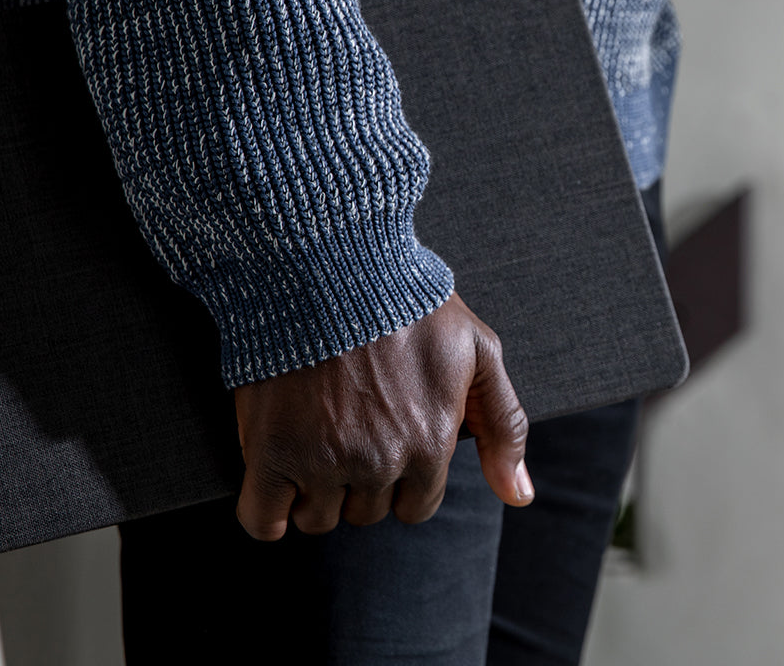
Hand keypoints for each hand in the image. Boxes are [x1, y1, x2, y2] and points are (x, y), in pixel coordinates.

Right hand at [230, 293, 531, 539]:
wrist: (327, 264)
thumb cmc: (408, 302)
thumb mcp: (478, 352)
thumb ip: (504, 426)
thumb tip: (520, 495)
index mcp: (430, 443)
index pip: (416, 506)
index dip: (402, 478)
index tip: (385, 440)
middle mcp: (379, 462)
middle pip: (367, 512)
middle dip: (360, 481)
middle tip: (347, 428)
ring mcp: (322, 461)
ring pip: (319, 518)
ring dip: (315, 495)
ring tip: (312, 442)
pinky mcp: (270, 453)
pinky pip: (263, 521)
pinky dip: (268, 517)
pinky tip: (275, 489)